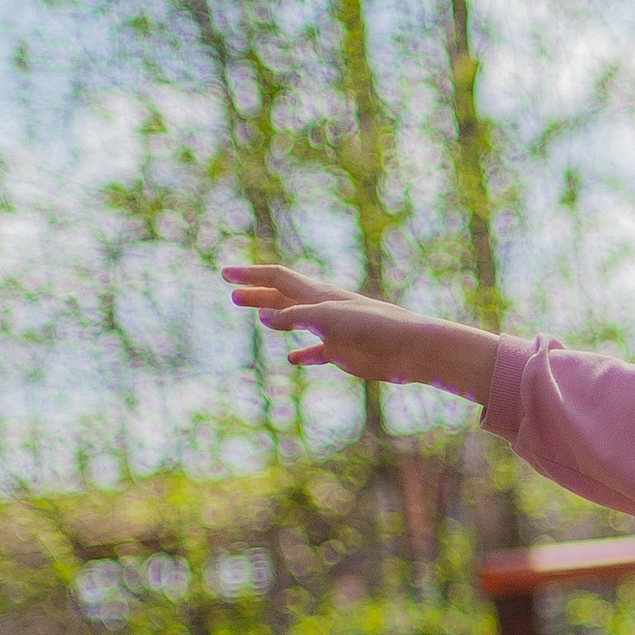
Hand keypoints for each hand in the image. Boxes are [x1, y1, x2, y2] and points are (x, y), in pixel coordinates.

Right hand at [224, 261, 494, 408]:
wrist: (410, 348)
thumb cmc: (373, 327)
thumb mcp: (327, 318)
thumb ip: (295, 317)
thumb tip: (264, 319)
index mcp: (318, 293)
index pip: (277, 277)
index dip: (251, 275)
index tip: (225, 274)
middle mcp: (322, 308)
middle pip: (283, 297)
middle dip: (257, 294)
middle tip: (232, 294)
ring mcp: (332, 330)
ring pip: (296, 322)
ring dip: (274, 317)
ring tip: (256, 317)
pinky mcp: (343, 353)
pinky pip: (317, 353)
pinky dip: (303, 354)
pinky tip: (293, 360)